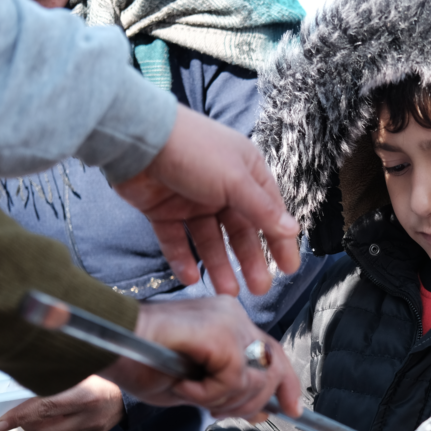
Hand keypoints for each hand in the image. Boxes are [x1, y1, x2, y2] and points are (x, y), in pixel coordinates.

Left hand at [0, 375, 123, 430]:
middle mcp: (90, 415)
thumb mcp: (83, 369)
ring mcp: (92, 427)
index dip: (19, 416)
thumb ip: (56, 378)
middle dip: (25, 424)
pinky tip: (59, 411)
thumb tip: (22, 380)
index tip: (0, 424)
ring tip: (37, 411)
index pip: (45, 409)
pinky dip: (55, 423)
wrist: (135, 384)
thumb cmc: (105, 371)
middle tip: (16, 414)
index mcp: (87, 394)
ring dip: (37, 426)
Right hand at [98, 295, 301, 418]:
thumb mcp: (196, 386)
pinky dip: (208, 393)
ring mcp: (229, 321)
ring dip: (223, 399)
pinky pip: (233, 378)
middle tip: (219, 411)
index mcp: (229, 323)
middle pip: (273, 367)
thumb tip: (263, 411)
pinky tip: (183, 385)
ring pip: (255, 378)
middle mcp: (234, 316)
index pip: (272, 353)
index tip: (291, 411)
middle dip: (254, 401)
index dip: (286, 385)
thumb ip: (230, 393)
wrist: (107, 345)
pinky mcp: (220, 332)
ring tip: (190, 392)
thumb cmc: (140, 362)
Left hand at [114, 106, 300, 296]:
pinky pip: (177, 240)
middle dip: (250, 259)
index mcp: (245, 172)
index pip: (269, 212)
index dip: (279, 241)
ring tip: (227, 291)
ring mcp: (191, 199)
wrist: (138, 139)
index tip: (288, 268)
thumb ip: (263, 210)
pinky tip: (192, 277)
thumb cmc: (193, 149)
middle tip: (259, 288)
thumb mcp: (236, 181)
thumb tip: (292, 230)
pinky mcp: (163, 210)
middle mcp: (221, 186)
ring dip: (219, 265)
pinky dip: (184, 259)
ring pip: (210, 240)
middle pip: (240, 230)